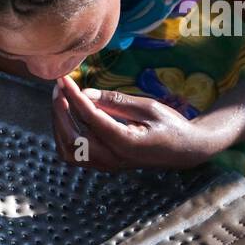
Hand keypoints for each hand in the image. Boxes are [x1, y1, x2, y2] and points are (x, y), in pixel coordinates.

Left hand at [50, 75, 220, 170]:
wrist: (185, 150)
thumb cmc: (171, 125)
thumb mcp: (148, 106)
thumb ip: (116, 101)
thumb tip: (85, 93)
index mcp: (125, 143)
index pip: (89, 118)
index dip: (73, 96)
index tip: (63, 79)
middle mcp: (112, 159)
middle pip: (72, 137)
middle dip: (60, 110)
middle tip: (59, 87)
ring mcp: (107, 165)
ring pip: (68, 150)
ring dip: (60, 124)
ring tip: (61, 100)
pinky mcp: (105, 165)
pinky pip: (75, 154)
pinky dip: (66, 135)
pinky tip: (69, 116)